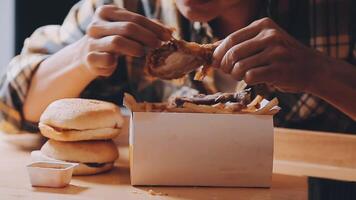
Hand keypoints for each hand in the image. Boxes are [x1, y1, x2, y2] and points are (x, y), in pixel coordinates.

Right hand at [79, 5, 171, 77]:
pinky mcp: (90, 58)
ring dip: (134, 48)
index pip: (135, 18)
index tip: (167, 36)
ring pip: (117, 42)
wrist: (87, 56)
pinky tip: (117, 63)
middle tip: (158, 45)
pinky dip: (116, 63)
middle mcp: (96, 24)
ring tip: (143, 53)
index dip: (153, 27)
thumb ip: (146, 28)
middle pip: (128, 28)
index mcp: (106, 12)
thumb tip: (170, 31)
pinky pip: (107, 59)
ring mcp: (91, 41)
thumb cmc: (113, 40)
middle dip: (147, 36)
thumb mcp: (126, 30)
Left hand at [212, 17, 327, 92]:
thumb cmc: (283, 57)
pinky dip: (247, 80)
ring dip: (236, 75)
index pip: (231, 39)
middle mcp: (270, 35)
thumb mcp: (265, 42)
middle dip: (225, 66)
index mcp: (263, 25)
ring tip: (243, 76)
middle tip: (228, 72)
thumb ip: (242, 43)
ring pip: (240, 66)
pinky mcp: (278, 69)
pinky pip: (250, 76)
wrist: (313, 68)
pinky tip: (255, 79)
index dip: (219, 53)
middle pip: (233, 53)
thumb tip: (213, 50)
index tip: (215, 62)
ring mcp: (275, 52)